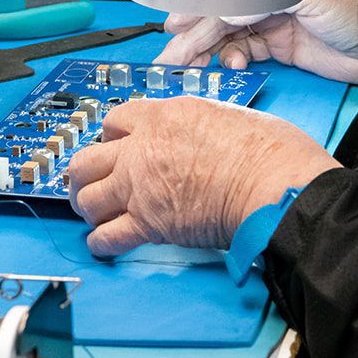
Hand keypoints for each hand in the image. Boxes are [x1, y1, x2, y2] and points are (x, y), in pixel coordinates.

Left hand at [68, 96, 339, 256]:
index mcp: (165, 116)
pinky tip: (104, 243)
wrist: (274, 186)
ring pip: (87, 198)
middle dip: (84, 173)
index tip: (114, 145)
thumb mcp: (227, 114)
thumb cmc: (268, 153)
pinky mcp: (147, 224)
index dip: (112, 135)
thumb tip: (198, 135)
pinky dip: (100, 242)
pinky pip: (105, 237)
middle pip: (86, 159)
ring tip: (94, 213)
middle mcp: (143, 148)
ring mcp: (140, 187)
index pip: (115, 120)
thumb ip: (197, 124)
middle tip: (90, 181)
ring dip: (87, 207)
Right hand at [155, 0, 357, 82]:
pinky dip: (231, 61)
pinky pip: (244, 53)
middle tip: (170, 56)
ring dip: (205, 52)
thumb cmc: (353, 3)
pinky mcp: (280, 47)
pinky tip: (227, 66)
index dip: (196, 6)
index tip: (175, 24)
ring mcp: (272, 22)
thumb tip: (226, 6)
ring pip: (226, 37)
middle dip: (191, 35)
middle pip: (218, 15)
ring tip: (187, 67)